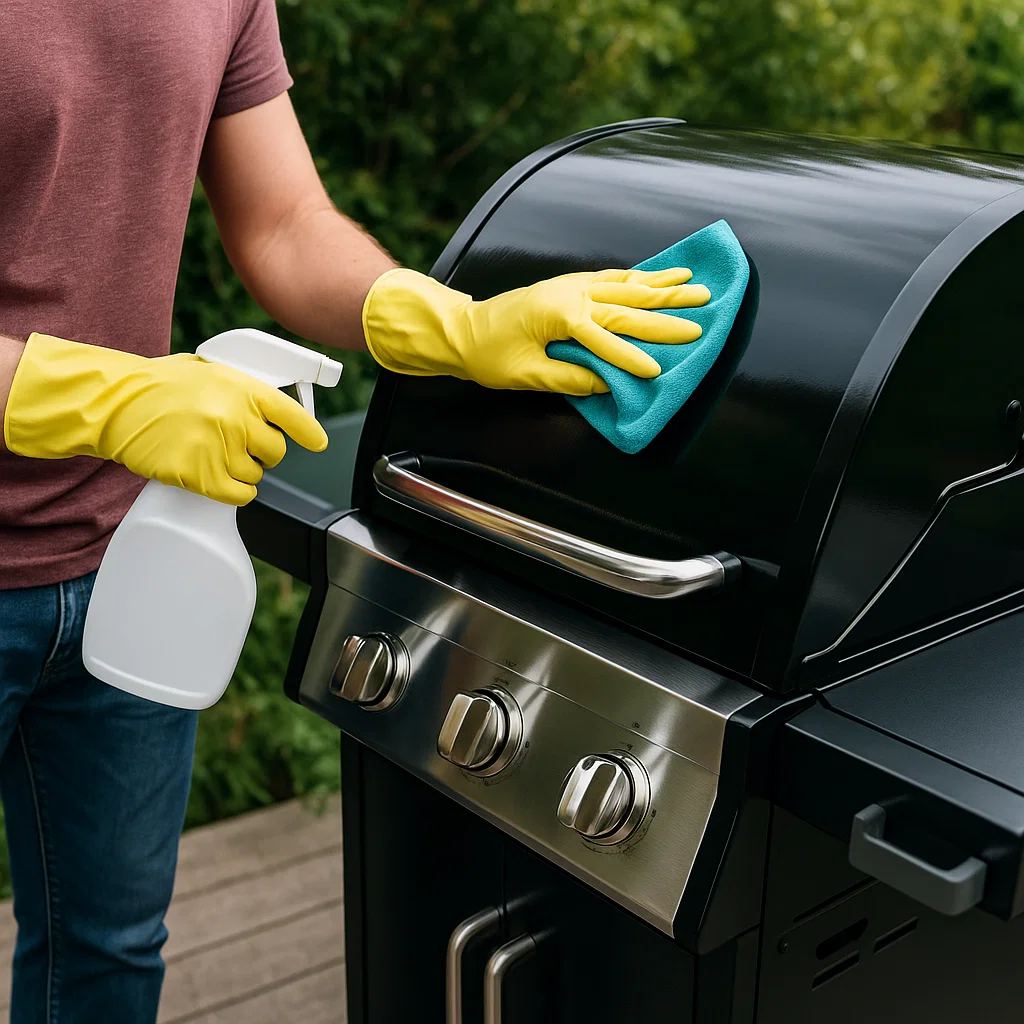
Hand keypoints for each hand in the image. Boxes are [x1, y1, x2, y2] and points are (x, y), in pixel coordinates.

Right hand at [3, 333, 326, 504]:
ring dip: (242, 470)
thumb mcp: (209, 372)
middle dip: (262, 452)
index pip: (292, 416)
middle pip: (276, 452)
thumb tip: (272, 408)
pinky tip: (219, 478)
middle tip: (237, 444)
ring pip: (256, 475)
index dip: (308, 432)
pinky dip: (235, 491)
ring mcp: (219, 448)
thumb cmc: (159, 386)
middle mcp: (236, 419)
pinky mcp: (201, 475)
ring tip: (213, 453)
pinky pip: (239, 495)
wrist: (116, 403)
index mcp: (243, 390)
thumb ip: (243, 390)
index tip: (317, 442)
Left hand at [361, 266, 710, 394]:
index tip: (659, 371)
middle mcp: (569, 295)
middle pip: (626, 306)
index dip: (631, 358)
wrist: (463, 329)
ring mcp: (572, 286)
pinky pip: (613, 279)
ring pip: (626, 286)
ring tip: (698, 285)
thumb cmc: (488, 355)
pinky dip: (641, 277)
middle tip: (702, 319)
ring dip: (663, 287)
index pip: (604, 340)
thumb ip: (566, 378)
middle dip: (666, 314)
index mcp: (557, 316)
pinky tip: (663, 275)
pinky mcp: (571, 285)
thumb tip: (604, 385)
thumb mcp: (524, 375)